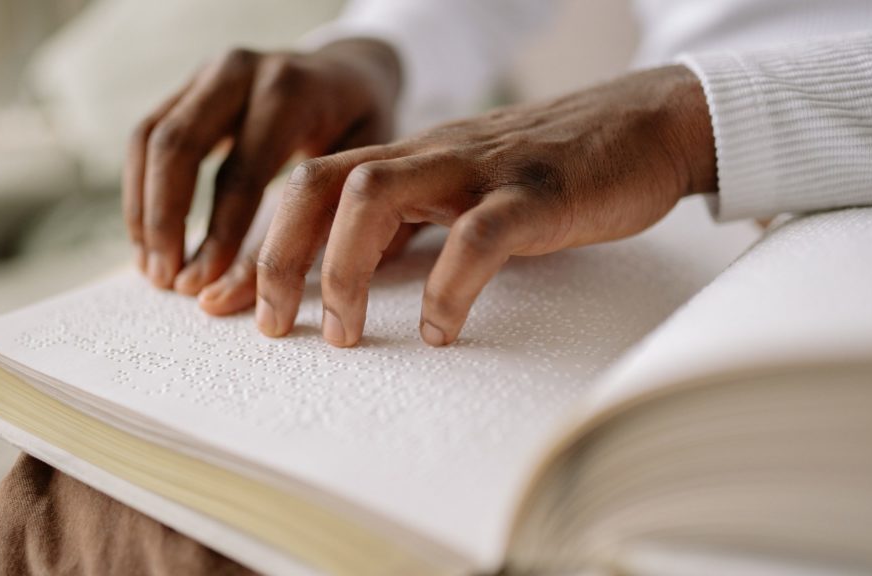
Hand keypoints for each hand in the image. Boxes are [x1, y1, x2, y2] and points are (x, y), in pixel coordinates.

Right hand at [122, 39, 400, 302]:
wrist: (349, 71)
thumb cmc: (362, 127)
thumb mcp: (363, 167)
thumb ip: (324, 221)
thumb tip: (271, 295)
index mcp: (291, 91)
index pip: (242, 172)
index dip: (218, 235)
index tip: (204, 286)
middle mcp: (241, 71)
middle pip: (178, 146)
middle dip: (166, 221)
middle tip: (169, 282)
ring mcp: (207, 74)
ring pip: (150, 140)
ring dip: (143, 210)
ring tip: (152, 270)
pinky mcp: (186, 86)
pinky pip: (145, 137)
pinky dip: (139, 191)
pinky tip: (148, 239)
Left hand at [255, 65, 716, 346]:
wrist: (644, 124)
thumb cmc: (552, 171)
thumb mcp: (465, 195)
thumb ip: (412, 225)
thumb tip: (353, 277)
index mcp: (408, 159)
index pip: (307, 187)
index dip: (259, 247)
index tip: (227, 304)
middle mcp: (429, 156)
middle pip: (317, 183)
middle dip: (278, 256)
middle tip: (269, 325)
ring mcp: (478, 169)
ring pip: (375, 195)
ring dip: (342, 269)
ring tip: (342, 334)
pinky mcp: (535, 193)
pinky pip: (476, 236)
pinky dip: (447, 287)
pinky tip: (440, 331)